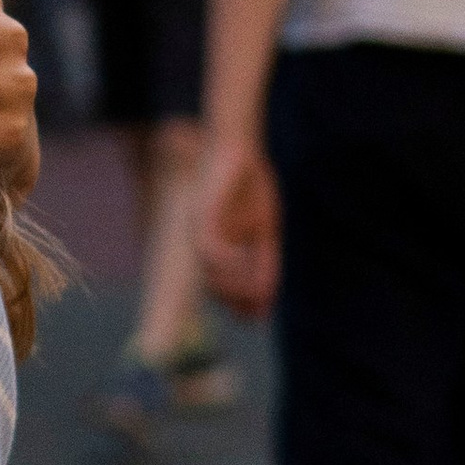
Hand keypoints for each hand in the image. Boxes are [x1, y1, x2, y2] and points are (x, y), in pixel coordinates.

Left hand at [197, 133, 279, 317]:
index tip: (259, 316)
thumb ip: (263, 260)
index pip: (223, 289)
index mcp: (217, 250)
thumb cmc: (249, 185)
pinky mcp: (201, 214)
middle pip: (214, 287)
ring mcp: (200, 230)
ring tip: (256, 288)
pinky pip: (209, 246)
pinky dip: (226, 260)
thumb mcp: (263, 228)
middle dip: (238, 301)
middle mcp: (203, 244)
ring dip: (235, 285)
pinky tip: (243, 260)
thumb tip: (265, 294)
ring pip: (210, 272)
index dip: (240, 305)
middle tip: (259, 307)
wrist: (238, 148)